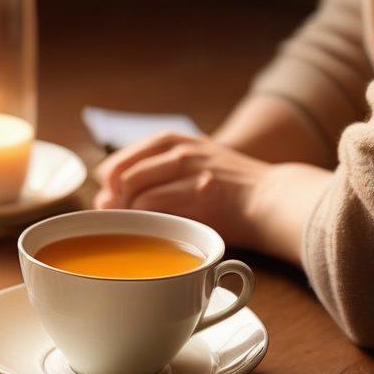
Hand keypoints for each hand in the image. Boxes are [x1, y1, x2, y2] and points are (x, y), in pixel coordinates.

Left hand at [93, 133, 271, 249]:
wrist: (272, 200)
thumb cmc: (223, 191)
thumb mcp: (186, 169)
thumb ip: (147, 177)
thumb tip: (102, 198)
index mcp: (172, 140)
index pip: (118, 161)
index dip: (109, 188)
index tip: (112, 206)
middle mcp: (180, 150)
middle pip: (121, 176)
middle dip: (113, 204)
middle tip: (121, 223)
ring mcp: (191, 170)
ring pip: (134, 191)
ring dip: (128, 214)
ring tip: (140, 229)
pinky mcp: (201, 193)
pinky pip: (155, 207)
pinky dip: (146, 221)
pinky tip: (156, 232)